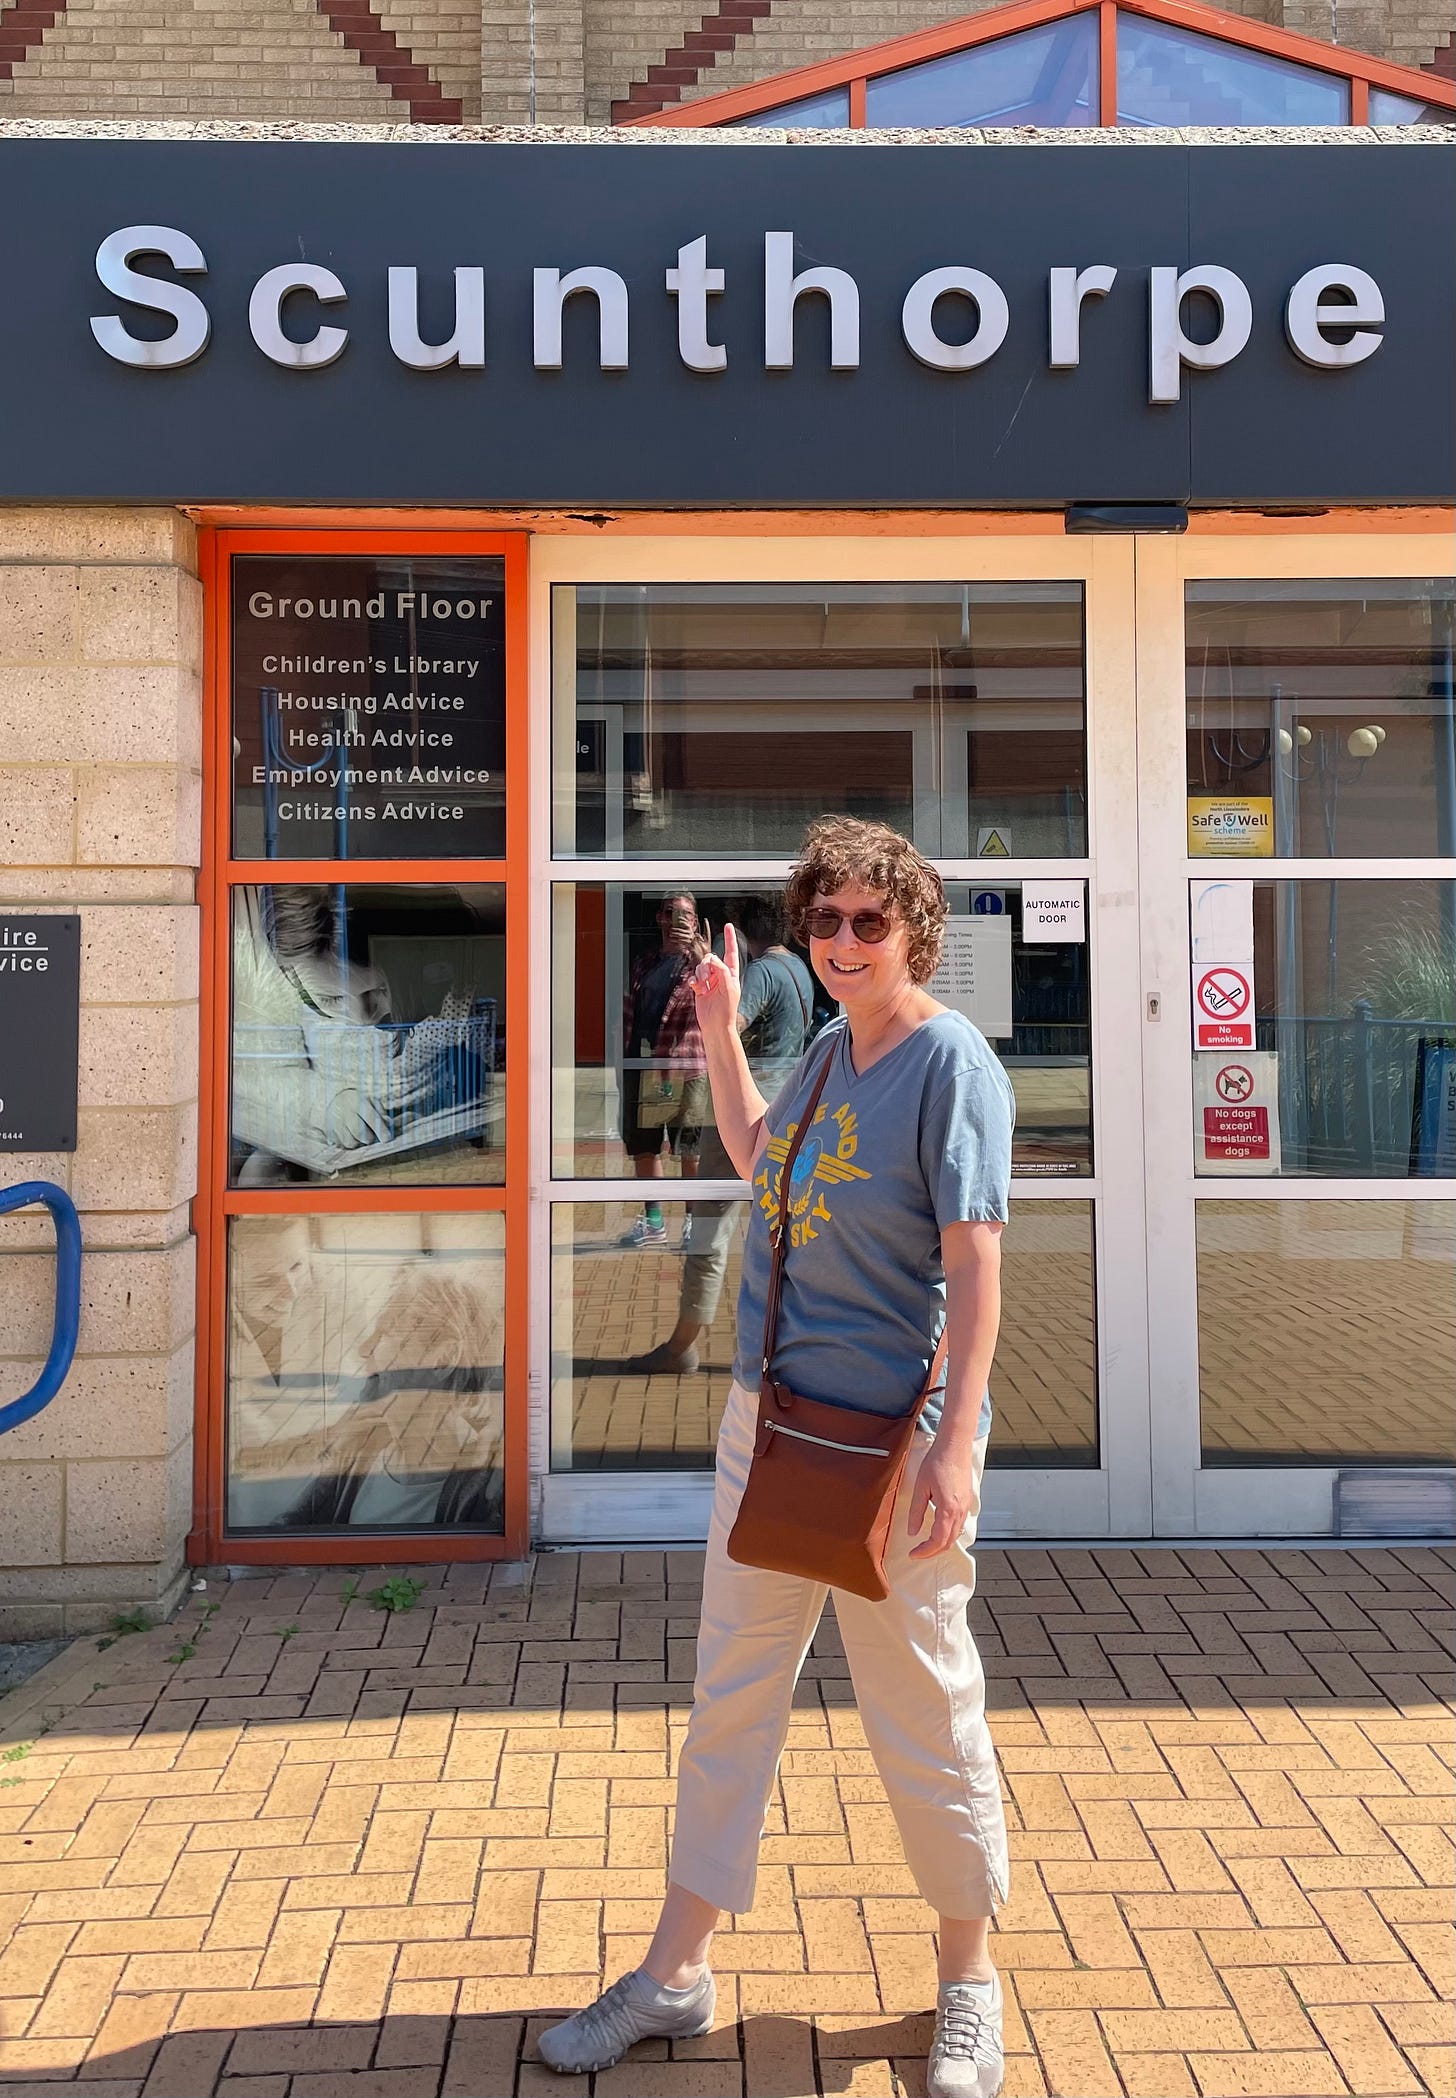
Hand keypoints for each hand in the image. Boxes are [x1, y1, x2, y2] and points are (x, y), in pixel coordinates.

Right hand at [691, 920, 740, 1037]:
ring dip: (700, 974)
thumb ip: (722, 971)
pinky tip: (695, 988)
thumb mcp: (728, 988)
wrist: (716, 1025)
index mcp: (731, 974)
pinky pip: (694, 977)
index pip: (731, 953)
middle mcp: (721, 976)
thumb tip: (712, 960)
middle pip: (711, 958)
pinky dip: (693, 981)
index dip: (730, 939)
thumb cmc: (726, 1009)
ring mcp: (710, 982)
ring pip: (701, 967)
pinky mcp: (700, 988)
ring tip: (703, 986)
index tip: (728, 926)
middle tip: (707, 978)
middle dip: (707, 965)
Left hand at [908, 1438, 977, 1557]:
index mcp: (948, 1509)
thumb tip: (912, 1531)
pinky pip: (960, 1525)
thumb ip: (916, 1512)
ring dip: (942, 1544)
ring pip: (956, 1535)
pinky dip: (949, 1534)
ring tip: (926, 1545)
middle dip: (933, 1552)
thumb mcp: (920, 1487)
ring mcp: (965, 1507)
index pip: (938, 1541)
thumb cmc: (938, 1462)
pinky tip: (939, 1531)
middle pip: (949, 1542)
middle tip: (918, 1553)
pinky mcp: (967, 1501)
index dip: (925, 1551)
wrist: (955, 1446)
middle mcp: (960, 1511)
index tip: (913, 1554)